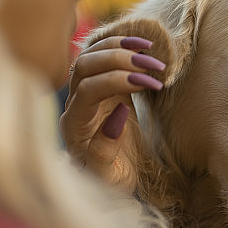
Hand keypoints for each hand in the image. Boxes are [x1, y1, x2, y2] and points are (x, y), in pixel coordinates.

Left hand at [60, 36, 164, 192]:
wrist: (112, 179)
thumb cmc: (111, 181)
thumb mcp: (110, 178)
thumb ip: (104, 152)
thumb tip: (116, 116)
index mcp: (74, 127)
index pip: (88, 90)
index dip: (116, 81)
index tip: (147, 83)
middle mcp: (74, 104)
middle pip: (83, 65)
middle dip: (119, 60)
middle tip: (152, 66)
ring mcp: (85, 91)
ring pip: (90, 55)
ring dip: (120, 47)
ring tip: (150, 52)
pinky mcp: (102, 84)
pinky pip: (102, 55)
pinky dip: (121, 45)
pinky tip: (144, 46)